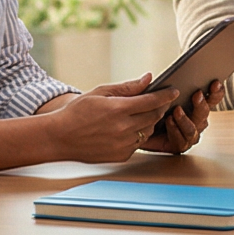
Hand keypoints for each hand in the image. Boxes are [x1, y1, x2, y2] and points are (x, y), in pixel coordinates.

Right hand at [52, 77, 183, 162]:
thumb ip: (127, 87)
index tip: (174, 91)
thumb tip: (148, 78)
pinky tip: (130, 128)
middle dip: (160, 107)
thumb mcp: (100, 93)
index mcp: (118, 110)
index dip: (165, 95)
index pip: (151, 101)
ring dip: (150, 122)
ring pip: (148, 131)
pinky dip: (138, 135)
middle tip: (161, 101)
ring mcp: (123, 145)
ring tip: (143, 114)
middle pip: (154, 116)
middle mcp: (123, 129)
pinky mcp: (121, 156)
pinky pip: (138, 143)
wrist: (59, 138)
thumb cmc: (77, 112)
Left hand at [141, 80, 223, 154]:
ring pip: (194, 128)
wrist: (139, 133)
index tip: (215, 82)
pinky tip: (169, 121)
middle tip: (196, 94)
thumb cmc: (149, 113)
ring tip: (176, 110)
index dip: (216, 91)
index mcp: (197, 105)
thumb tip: (149, 75)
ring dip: (185, 119)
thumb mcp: (150, 96)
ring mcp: (190, 134)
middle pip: (205, 113)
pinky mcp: (180, 145)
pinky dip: (175, 130)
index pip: (212, 97)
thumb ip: (150, 87)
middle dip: (201, 104)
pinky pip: (182, 139)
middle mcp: (196, 120)